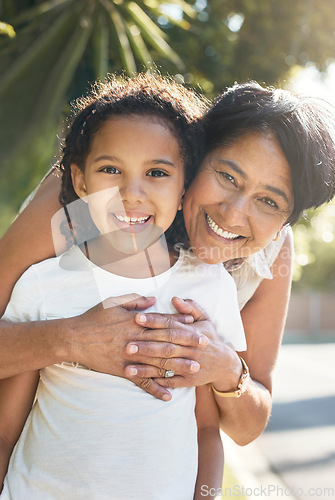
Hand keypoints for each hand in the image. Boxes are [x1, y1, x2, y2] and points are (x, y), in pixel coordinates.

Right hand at [65, 294, 195, 400]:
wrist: (74, 338)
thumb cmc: (94, 317)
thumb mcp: (113, 302)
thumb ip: (135, 300)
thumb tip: (153, 299)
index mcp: (136, 322)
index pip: (163, 322)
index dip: (181, 322)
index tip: (196, 323)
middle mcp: (137, 340)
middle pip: (167, 341)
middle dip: (187, 343)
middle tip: (205, 345)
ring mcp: (132, 357)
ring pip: (159, 363)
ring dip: (178, 366)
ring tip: (195, 369)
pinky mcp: (124, 371)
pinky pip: (143, 382)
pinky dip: (155, 389)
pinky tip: (168, 397)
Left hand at [124, 297, 241, 390]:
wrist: (225, 364)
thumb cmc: (210, 337)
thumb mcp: (204, 319)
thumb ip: (190, 308)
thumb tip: (175, 299)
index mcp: (191, 332)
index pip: (170, 325)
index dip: (154, 321)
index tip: (137, 318)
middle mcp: (190, 349)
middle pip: (166, 346)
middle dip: (146, 346)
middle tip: (127, 345)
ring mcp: (190, 366)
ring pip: (166, 365)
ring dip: (146, 368)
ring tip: (128, 368)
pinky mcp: (189, 381)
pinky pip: (171, 381)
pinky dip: (158, 382)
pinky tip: (143, 381)